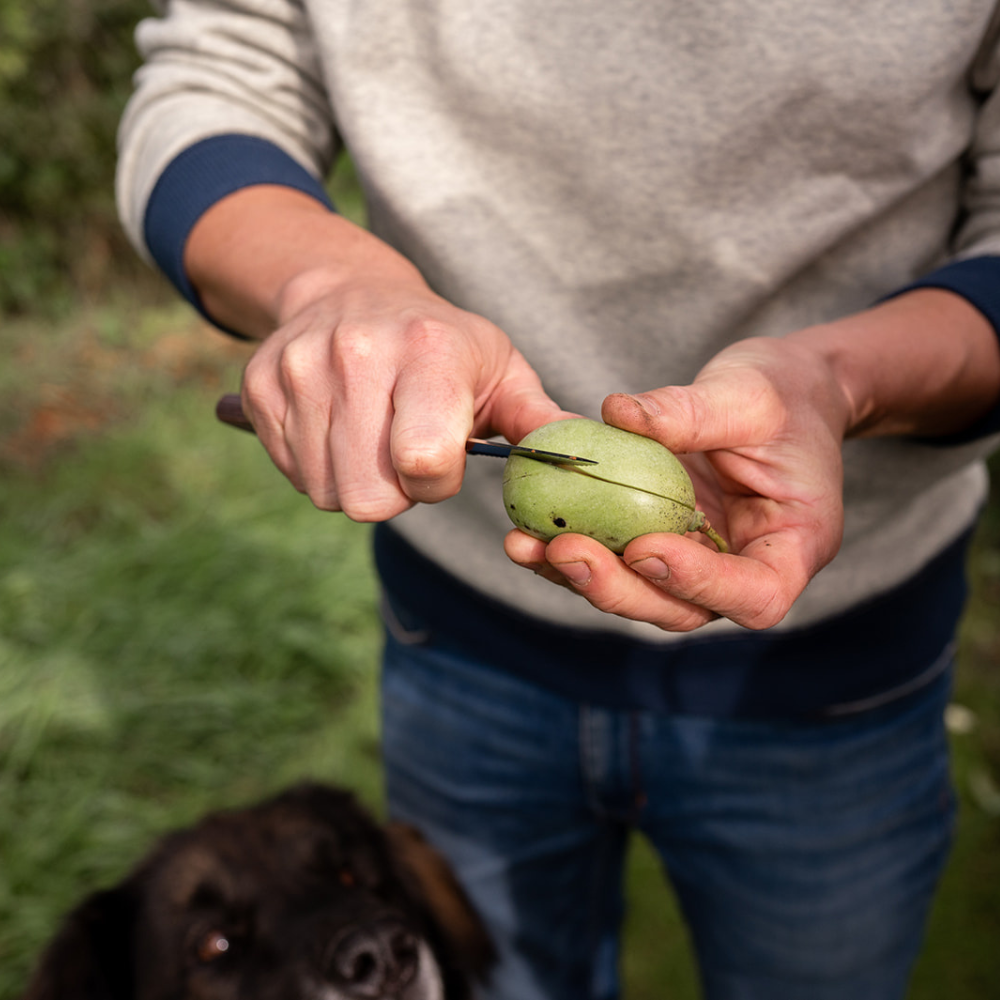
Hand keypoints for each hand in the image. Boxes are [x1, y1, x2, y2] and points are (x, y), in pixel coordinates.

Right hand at [184, 187, 569, 520]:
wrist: (352, 291)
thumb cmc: (442, 344)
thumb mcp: (501, 369)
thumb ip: (537, 422)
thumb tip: (588, 462)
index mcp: (428, 350)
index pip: (422, 461)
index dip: (436, 481)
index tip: (443, 458)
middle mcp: (357, 353)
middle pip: (368, 496)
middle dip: (396, 492)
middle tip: (405, 453)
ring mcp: (300, 368)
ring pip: (326, 491)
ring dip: (357, 481)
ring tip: (374, 437)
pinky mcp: (260, 387)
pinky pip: (291, 472)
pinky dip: (319, 466)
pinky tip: (339, 429)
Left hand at [504, 336, 851, 630]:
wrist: (781, 392)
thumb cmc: (783, 394)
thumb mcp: (748, 395)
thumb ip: (689, 411)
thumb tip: (616, 413)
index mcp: (794, 545)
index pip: (756, 595)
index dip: (700, 584)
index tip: (646, 547)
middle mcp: (744, 568)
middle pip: (682, 610)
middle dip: (619, 587)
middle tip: (566, 550)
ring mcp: (698, 561)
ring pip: (639, 593)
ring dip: (581, 577)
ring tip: (526, 545)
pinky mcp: (659, 542)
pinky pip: (617, 559)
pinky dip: (571, 551)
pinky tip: (526, 532)